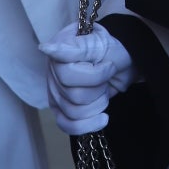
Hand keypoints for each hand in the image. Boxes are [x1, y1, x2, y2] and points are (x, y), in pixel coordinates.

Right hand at [41, 21, 136, 135]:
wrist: (122, 65)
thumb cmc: (112, 50)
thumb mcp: (102, 44)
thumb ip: (76, 48)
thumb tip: (45, 48)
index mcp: (59, 50)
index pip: (68, 75)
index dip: (94, 75)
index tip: (110, 66)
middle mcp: (53, 71)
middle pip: (73, 96)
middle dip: (99, 88)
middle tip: (108, 75)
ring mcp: (55, 91)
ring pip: (73, 112)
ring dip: (97, 104)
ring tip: (103, 89)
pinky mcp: (60, 109)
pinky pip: (68, 125)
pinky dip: (88, 125)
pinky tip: (102, 118)